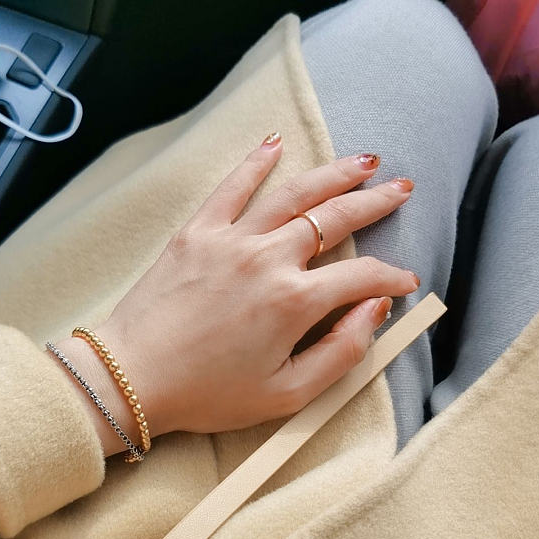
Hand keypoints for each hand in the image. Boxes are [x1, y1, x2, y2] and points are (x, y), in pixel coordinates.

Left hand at [54, 135, 418, 451]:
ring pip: (294, 194)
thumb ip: (341, 351)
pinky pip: (232, 188)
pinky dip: (255, 162)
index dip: (392, 278)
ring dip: (334, 174)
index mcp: (294, 302)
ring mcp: (230, 240)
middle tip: (401, 188)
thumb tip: (374, 310)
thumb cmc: (207, 394)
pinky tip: (275, 143)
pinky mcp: (197, 233)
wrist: (133, 379)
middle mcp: (268, 259)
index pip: (363, 276)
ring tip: (364, 161)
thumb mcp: (287, 395)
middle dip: (376, 202)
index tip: (406, 281)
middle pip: (336, 218)